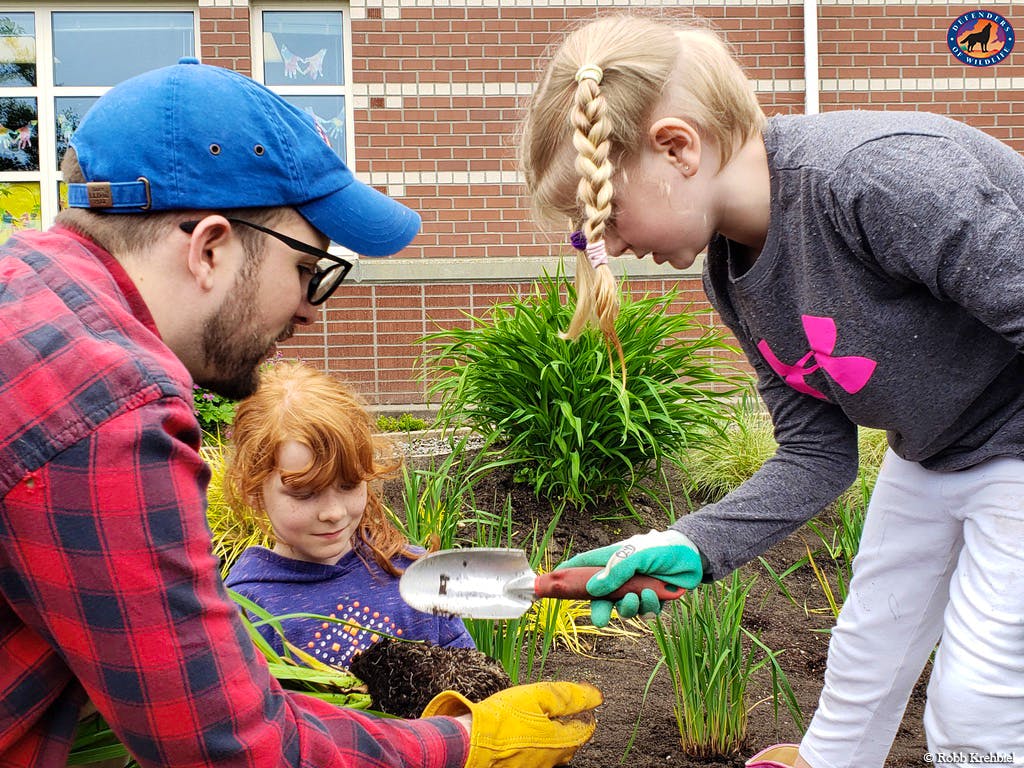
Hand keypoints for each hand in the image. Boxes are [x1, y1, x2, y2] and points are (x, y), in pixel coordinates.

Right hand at [421, 681, 601, 767]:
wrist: (470, 743)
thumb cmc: (503, 719)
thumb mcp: (538, 696)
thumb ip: (570, 695)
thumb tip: (597, 696)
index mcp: (562, 742)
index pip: (586, 728)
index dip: (585, 711)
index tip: (578, 701)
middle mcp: (553, 760)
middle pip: (569, 741)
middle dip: (567, 724)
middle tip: (554, 708)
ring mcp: (536, 767)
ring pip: (551, 750)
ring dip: (549, 734)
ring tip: (535, 718)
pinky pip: (534, 755)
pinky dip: (533, 744)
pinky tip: (520, 733)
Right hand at [559, 529, 702, 626]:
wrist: (692, 557)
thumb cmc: (661, 548)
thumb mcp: (637, 554)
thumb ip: (616, 571)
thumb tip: (594, 590)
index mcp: (608, 561)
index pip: (579, 568)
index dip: (564, 577)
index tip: (547, 586)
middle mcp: (617, 577)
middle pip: (598, 599)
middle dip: (599, 611)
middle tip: (601, 621)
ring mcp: (633, 590)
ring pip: (621, 609)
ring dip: (629, 607)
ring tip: (640, 596)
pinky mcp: (650, 601)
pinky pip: (642, 613)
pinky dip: (648, 607)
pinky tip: (656, 594)